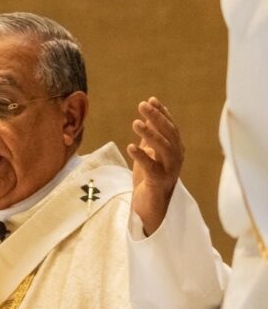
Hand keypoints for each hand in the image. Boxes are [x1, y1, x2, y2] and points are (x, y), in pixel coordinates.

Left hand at [126, 97, 182, 234]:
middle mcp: (176, 159)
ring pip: (164, 150)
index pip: (171, 128)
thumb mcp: (149, 154)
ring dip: (151, 134)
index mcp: (175, 151)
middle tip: (142, 105)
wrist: (150, 208)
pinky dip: (142, 156)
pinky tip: (131, 147)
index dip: (162, 113)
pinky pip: (151, 168)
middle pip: (170, 135)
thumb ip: (150, 138)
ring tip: (136, 123)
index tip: (151, 100)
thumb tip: (147, 117)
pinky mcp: (159, 184)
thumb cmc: (150, 179)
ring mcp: (170, 172)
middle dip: (157, 119)